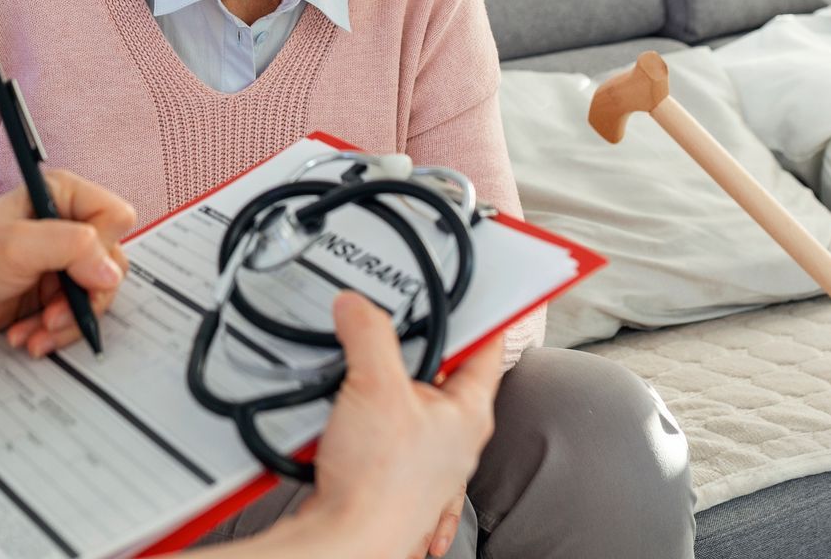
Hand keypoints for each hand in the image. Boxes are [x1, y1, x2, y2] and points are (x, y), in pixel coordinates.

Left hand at [0, 170, 135, 354]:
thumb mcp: (18, 246)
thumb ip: (72, 248)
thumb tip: (112, 272)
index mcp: (63, 196)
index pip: (114, 217)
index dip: (102, 250)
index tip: (76, 274)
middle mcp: (68, 226)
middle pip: (111, 262)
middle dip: (83, 297)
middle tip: (52, 314)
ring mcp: (62, 261)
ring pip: (96, 295)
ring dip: (66, 321)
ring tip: (34, 332)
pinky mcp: (52, 292)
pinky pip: (75, 316)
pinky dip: (54, 332)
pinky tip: (26, 336)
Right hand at [303, 293, 502, 558]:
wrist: (346, 540)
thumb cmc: (380, 484)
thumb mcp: (375, 386)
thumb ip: (369, 335)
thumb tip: (357, 306)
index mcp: (469, 414)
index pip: (487, 351)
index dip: (480, 319)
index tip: (474, 296)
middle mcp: (454, 441)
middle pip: (441, 376)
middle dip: (414, 353)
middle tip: (388, 329)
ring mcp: (424, 464)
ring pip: (409, 409)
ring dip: (382, 391)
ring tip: (356, 375)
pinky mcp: (391, 479)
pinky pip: (380, 439)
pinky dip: (362, 425)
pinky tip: (343, 419)